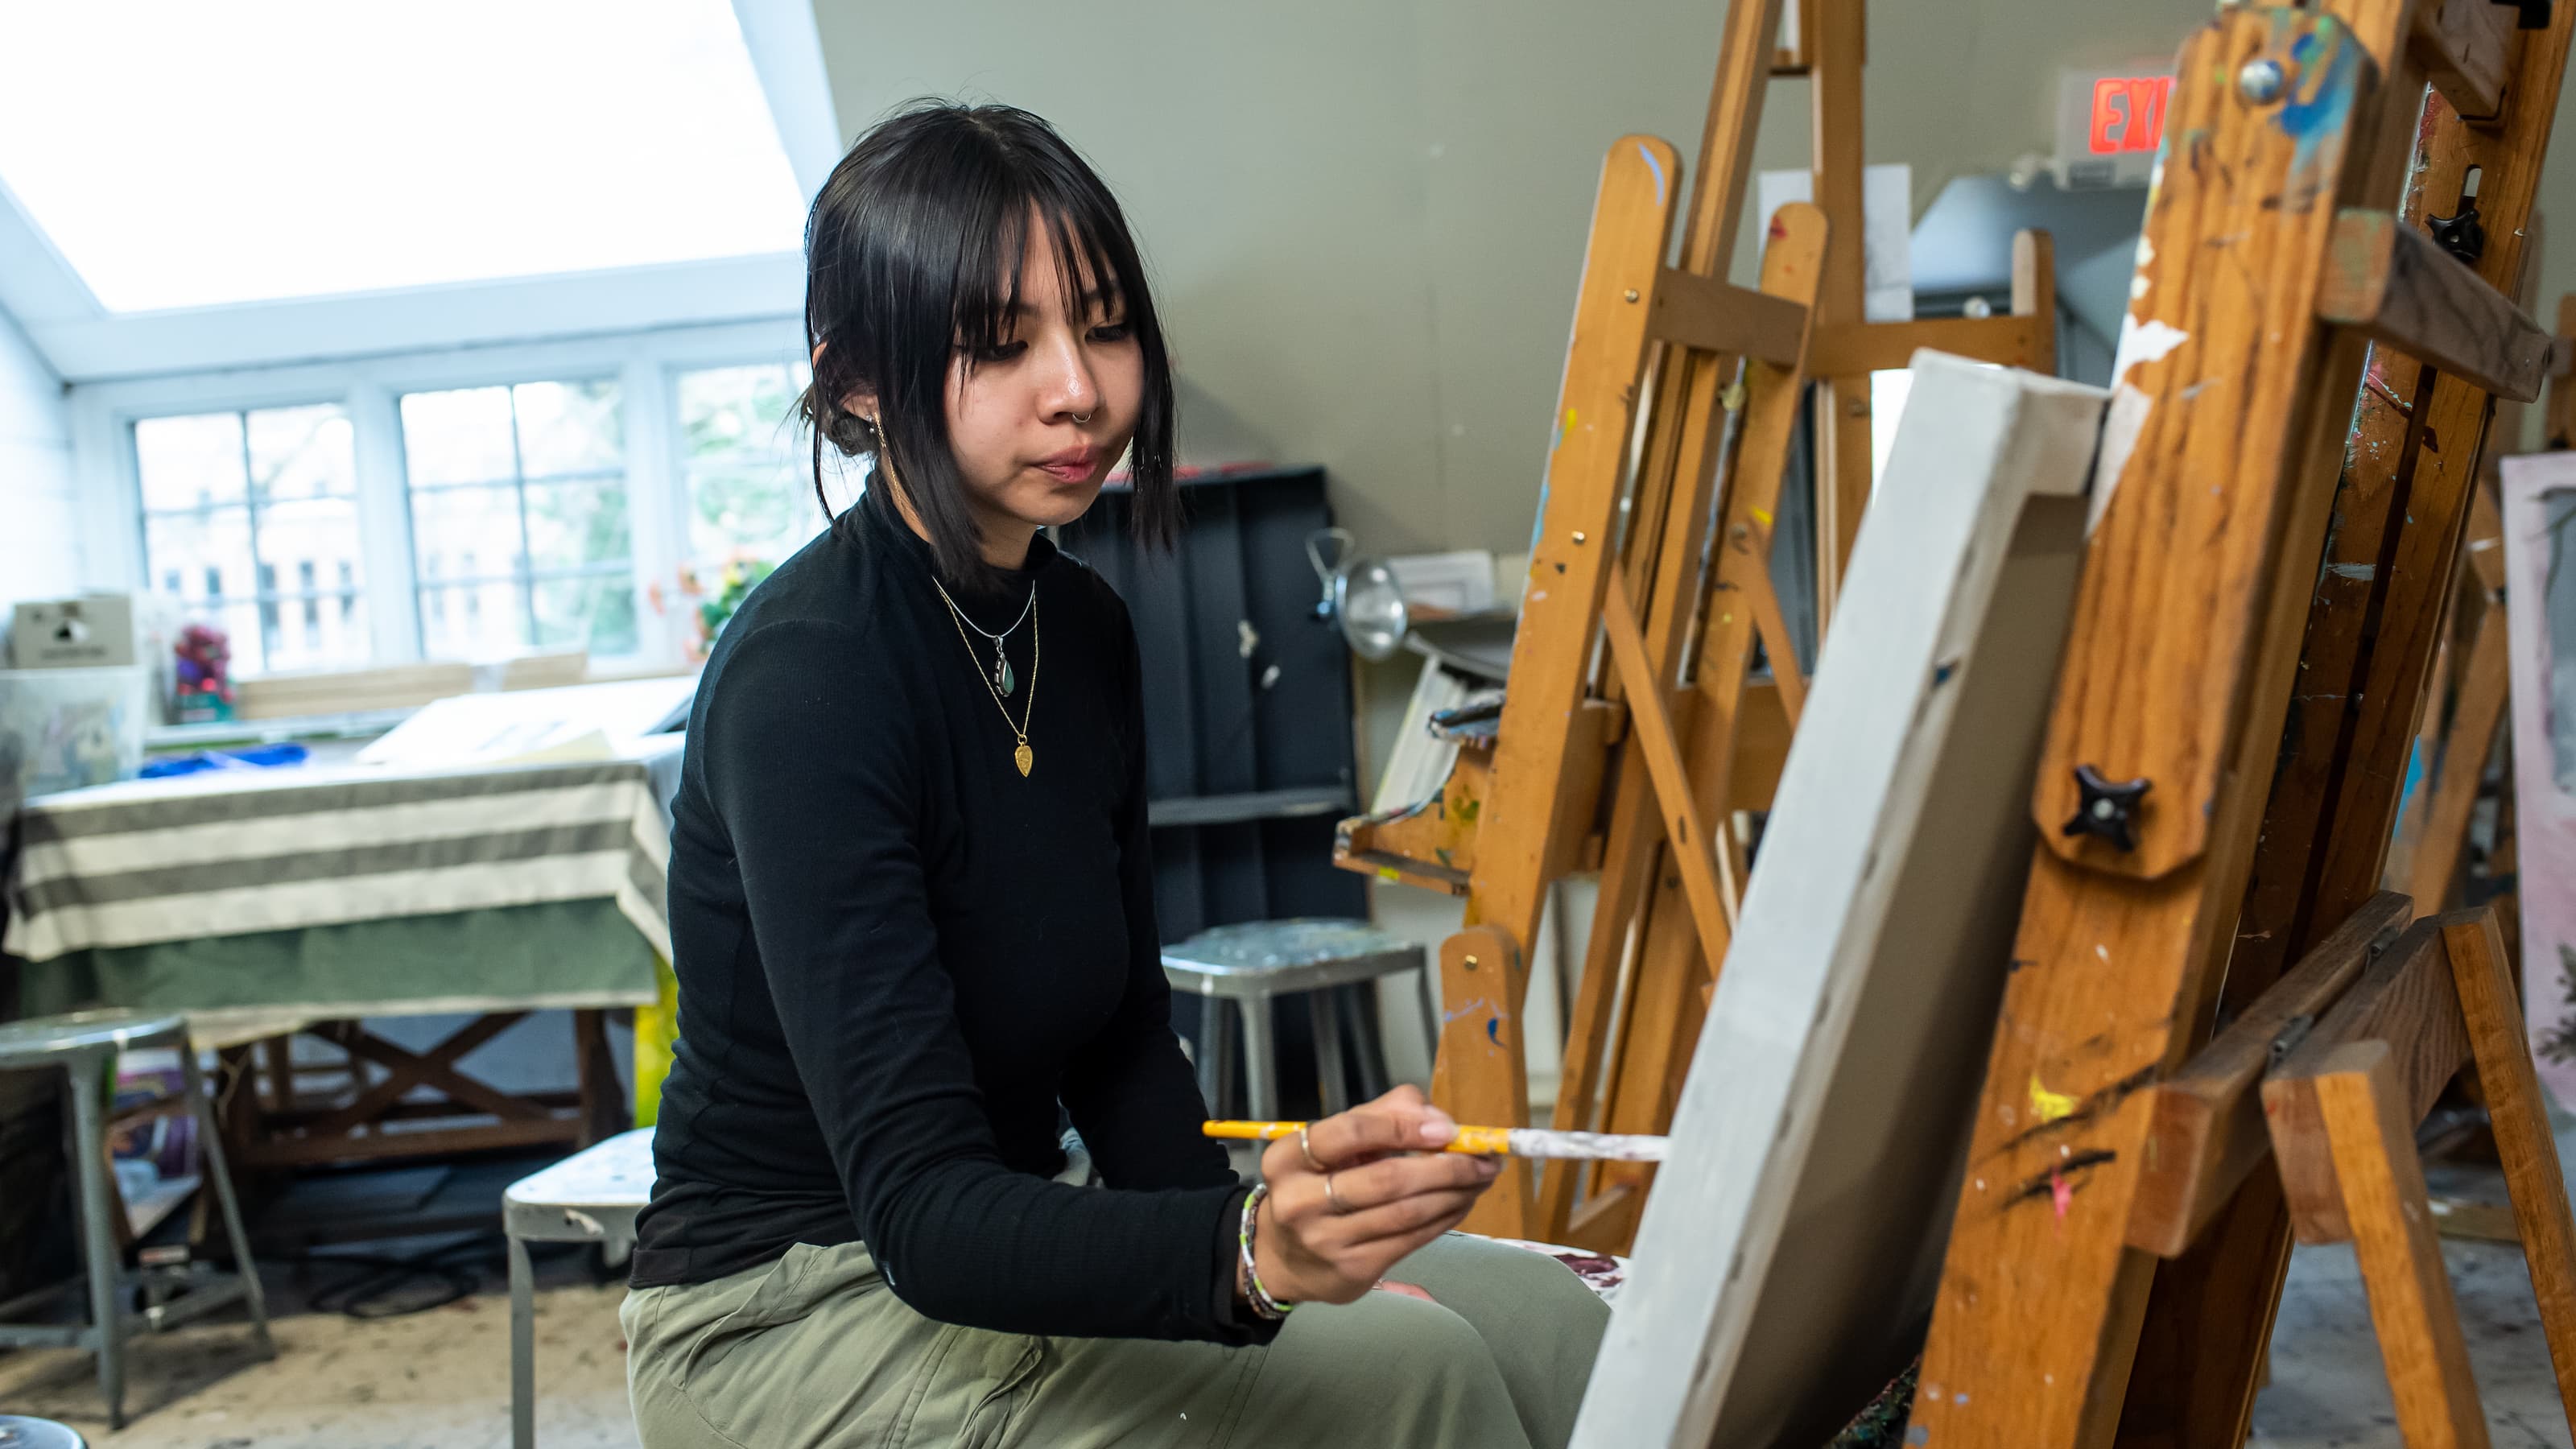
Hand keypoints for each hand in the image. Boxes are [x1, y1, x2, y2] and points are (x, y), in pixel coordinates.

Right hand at [1251, 1085, 1498, 1306]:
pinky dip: (1445, 1218)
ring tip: (1481, 1178)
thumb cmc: (1317, 1186)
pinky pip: (1411, 1239)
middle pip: (1387, 1178)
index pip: (1351, 1132)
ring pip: (1406, 1212)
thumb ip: (1384, 1115)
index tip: (1448, 1130)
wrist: (1284, 1258)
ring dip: (1455, 1193)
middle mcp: (1299, 1200)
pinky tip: (1461, 1202)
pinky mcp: (1353, 1269)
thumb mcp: (1337, 1144)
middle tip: (1484, 1158)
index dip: (1403, 1127)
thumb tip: (1438, 1119)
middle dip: (1446, 1166)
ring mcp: (1326, 1240)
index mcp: (1289, 1158)